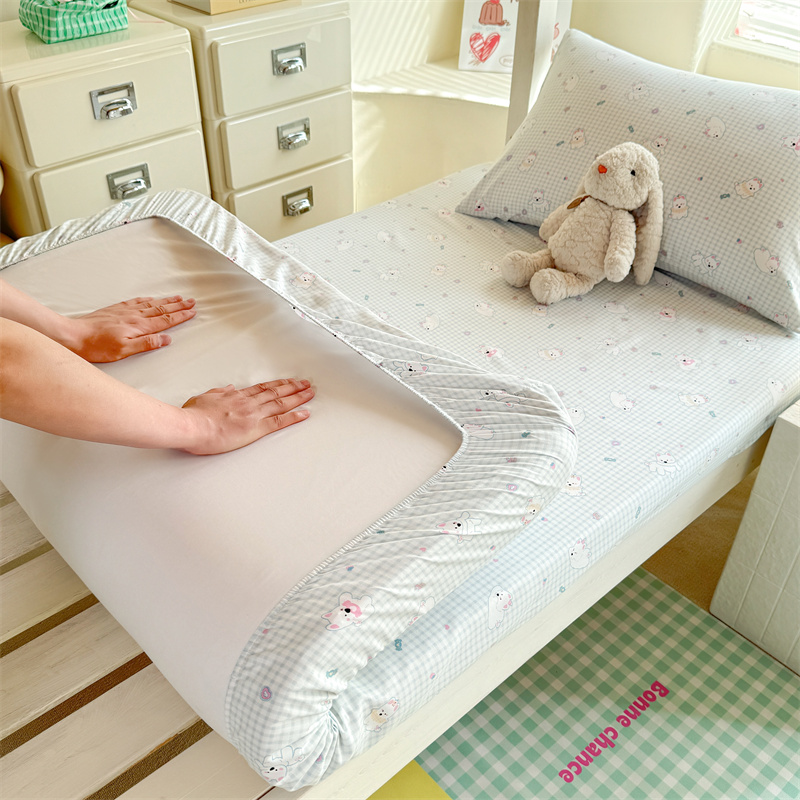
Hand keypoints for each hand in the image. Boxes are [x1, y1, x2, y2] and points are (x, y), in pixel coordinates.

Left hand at [64, 295, 196, 361]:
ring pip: (151, 304)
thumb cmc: (98, 346)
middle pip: (161, 309)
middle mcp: (134, 316)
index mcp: (139, 327)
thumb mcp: (124, 350)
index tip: (193, 311)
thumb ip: (147, 343)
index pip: (165, 320)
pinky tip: (151, 298)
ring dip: (166, 300)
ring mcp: (124, 312)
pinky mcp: (115, 310)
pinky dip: (147, 299)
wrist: (74, 335)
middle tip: (192, 301)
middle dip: (178, 305)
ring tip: (178, 297)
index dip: (181, 316)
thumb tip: (166, 339)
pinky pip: (136, 302)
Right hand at [180, 379, 314, 454]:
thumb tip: (229, 388)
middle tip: (306, 384)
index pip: (261, 388)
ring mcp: (253, 414)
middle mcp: (248, 403)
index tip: (287, 381)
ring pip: (281, 403)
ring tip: (310, 393)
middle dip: (293, 387)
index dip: (277, 384)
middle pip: (275, 392)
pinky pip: (279, 421)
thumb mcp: (204, 397)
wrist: (190, 426)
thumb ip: (219, 393)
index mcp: (235, 396)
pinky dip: (294, 416)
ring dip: (298, 397)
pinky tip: (305, 413)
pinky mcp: (255, 428)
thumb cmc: (193, 415)